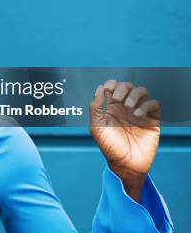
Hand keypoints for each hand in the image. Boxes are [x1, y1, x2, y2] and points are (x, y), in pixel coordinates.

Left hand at [90, 79, 160, 201]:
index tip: (108, 91)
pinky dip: (146, 106)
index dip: (111, 84)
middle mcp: (125, 107)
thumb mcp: (97, 126)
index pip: (112, 86)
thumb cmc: (109, 146)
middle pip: (127, 85)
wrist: (126, 164)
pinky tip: (137, 116)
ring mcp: (138, 112)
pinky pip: (154, 103)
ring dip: (134, 95)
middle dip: (122, 88)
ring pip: (141, 91)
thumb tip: (100, 88)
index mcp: (111, 107)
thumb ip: (95, 107)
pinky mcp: (151, 120)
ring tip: (128, 108)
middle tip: (118, 100)